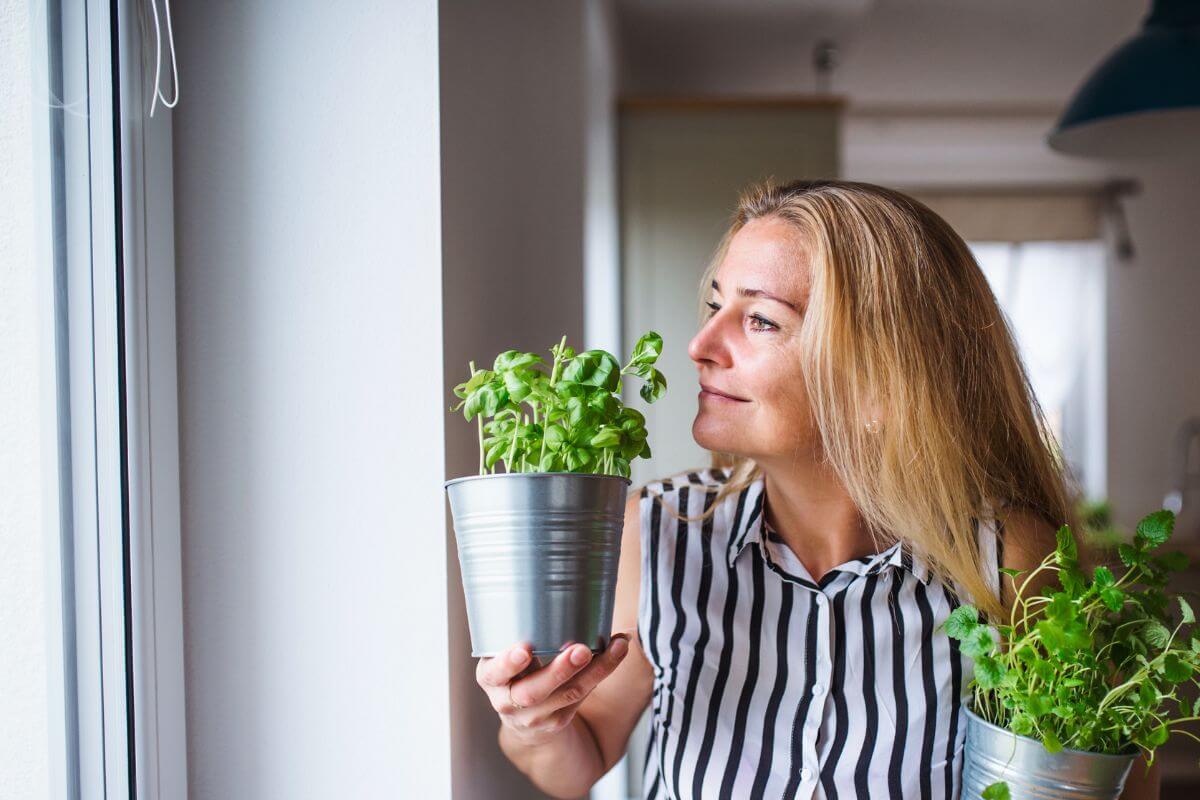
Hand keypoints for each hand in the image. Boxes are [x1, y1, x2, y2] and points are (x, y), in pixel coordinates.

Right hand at [475, 633, 630, 745]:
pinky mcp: (558, 720)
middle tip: (581, 650)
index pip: (495, 674)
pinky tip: (617, 652)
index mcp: (490, 678)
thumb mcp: (502, 653)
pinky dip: (603, 672)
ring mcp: (535, 716)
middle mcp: (508, 702)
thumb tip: (550, 589)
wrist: (519, 715)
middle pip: (534, 692)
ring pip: (568, 695)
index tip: (524, 649)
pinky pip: (583, 696)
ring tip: (617, 646)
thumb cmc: (512, 668)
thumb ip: (516, 632)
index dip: (508, 664)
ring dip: (596, 669)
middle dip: (560, 671)